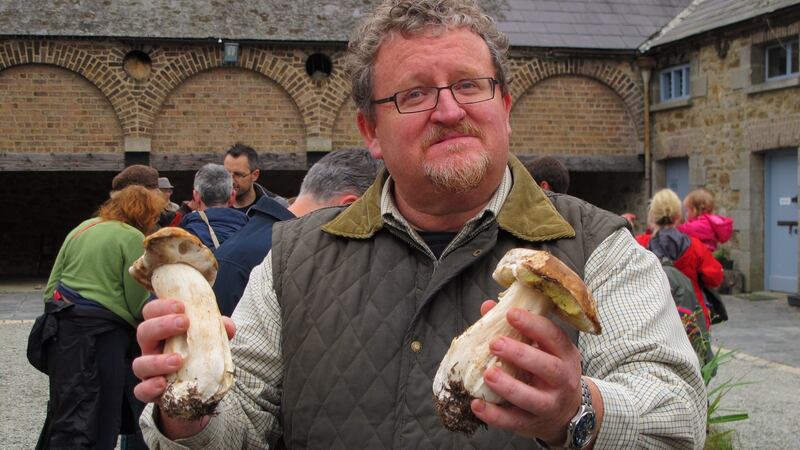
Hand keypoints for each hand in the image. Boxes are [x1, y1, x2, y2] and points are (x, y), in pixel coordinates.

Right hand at [132, 298, 234, 436]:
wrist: (196, 387)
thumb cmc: (199, 354)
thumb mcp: (209, 339)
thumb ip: (218, 330)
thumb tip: (228, 326)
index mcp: (161, 331)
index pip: (152, 312)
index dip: (162, 306)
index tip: (181, 306)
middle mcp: (151, 348)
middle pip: (143, 332)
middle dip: (162, 325)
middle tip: (184, 323)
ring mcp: (148, 370)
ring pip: (139, 363)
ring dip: (157, 361)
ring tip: (178, 360)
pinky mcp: (149, 391)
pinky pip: (141, 391)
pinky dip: (149, 387)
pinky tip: (162, 384)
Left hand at [471, 302, 583, 444]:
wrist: (566, 413)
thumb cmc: (547, 371)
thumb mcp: (543, 349)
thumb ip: (517, 329)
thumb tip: (487, 307)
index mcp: (565, 355)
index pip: (554, 337)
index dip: (533, 324)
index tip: (511, 314)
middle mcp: (563, 381)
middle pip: (547, 367)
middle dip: (520, 354)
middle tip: (495, 343)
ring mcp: (549, 405)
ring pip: (532, 398)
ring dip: (508, 386)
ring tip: (488, 374)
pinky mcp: (533, 424)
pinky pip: (514, 422)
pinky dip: (494, 415)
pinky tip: (476, 404)